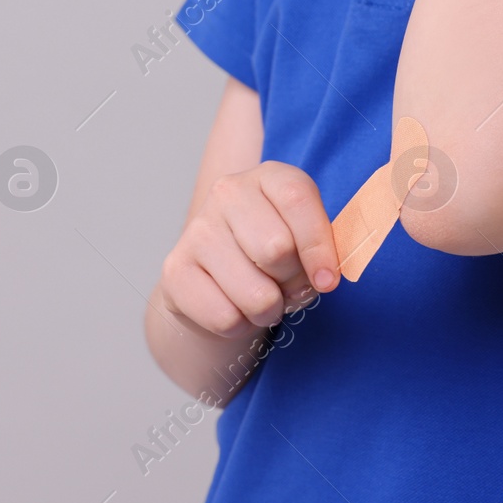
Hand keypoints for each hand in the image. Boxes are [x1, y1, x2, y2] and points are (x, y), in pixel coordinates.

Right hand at [158, 161, 339, 338]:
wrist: (219, 278)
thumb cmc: (275, 256)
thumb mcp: (305, 238)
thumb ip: (323, 248)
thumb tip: (324, 277)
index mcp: (267, 176)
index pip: (297, 199)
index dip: (319, 247)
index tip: (328, 280)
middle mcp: (227, 193)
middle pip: (277, 249)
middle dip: (293, 283)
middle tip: (288, 286)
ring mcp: (197, 230)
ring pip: (255, 293)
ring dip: (269, 310)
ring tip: (264, 299)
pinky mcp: (175, 269)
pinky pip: (225, 318)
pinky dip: (241, 325)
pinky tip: (236, 307)